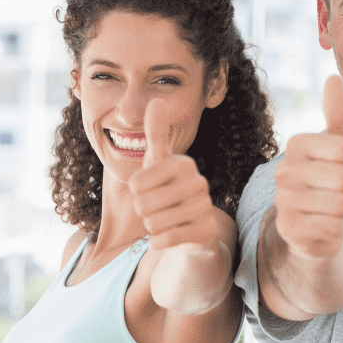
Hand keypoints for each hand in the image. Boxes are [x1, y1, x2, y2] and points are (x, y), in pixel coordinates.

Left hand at [128, 98, 218, 251]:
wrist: (193, 225)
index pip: (137, 183)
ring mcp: (206, 207)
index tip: (149, 189)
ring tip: (164, 220)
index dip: (136, 191)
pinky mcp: (207, 230)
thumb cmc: (168, 189)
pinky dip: (159, 241)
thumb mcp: (158, 162)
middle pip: (144, 205)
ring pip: (154, 223)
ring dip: (152, 226)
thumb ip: (156, 134)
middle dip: (143, 211)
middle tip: (156, 207)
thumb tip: (156, 101)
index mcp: (184, 164)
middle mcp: (199, 183)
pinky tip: (167, 236)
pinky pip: (167, 239)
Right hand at [273, 75, 342, 259]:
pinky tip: (325, 228)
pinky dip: (338, 231)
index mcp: (296, 144)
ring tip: (331, 210)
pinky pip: (333, 228)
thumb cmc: (333, 180)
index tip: (338, 169)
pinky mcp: (289, 230)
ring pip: (340, 204)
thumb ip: (338, 114)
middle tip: (336, 193)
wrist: (321, 223)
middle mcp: (283, 171)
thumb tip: (333, 77)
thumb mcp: (341, 147)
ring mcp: (283, 202)